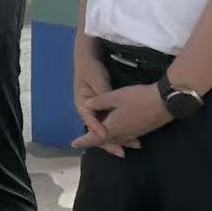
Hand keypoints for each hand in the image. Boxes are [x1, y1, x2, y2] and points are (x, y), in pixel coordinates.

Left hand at [71, 83, 171, 152]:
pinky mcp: (143, 130)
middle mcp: (123, 134)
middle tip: (85, 143)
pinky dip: (121, 138)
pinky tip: (125, 136)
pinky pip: (127, 138)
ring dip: (110, 141)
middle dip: (96, 142)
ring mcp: (135, 133)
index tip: (74, 144)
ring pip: (118, 140)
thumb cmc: (138, 98)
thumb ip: (99, 102)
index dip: (84, 140)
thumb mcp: (115, 97)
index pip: (94, 137)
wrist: (165, 102)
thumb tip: (86, 106)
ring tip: (105, 142)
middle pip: (107, 141)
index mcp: (113, 127)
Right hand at [72, 37, 120, 156]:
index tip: (106, 137)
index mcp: (82, 104)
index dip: (98, 130)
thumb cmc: (91, 69)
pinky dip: (117, 131)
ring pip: (103, 129)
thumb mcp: (96, 80)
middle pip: (97, 131)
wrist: (87, 58)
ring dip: (114, 139)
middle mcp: (87, 111)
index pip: (90, 121)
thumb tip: (107, 109)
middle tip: (121, 152)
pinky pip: (108, 124)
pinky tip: (128, 136)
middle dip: (108, 142)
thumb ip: (102, 96)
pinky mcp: (102, 109)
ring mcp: (94, 111)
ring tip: (128, 147)